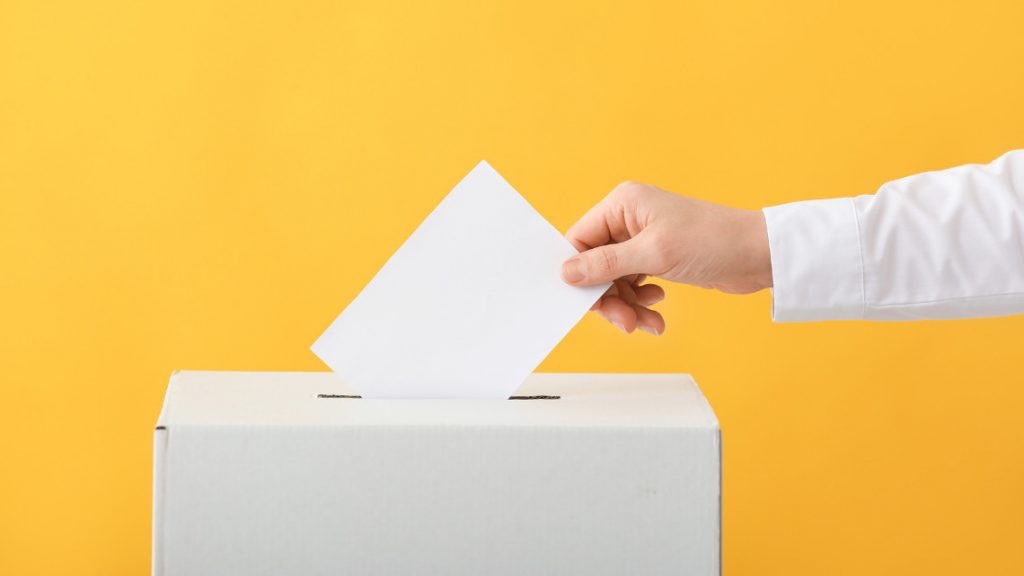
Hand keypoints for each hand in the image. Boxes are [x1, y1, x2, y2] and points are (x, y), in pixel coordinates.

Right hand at [561, 181, 771, 334]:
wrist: (758, 255)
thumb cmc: (713, 241)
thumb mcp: (653, 254)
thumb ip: (606, 264)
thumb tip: (567, 272)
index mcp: (623, 204)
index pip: (580, 240)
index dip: (580, 273)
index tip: (587, 301)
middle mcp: (630, 218)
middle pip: (596, 265)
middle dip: (609, 297)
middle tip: (624, 322)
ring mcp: (644, 238)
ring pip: (615, 279)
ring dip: (627, 305)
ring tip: (646, 322)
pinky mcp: (658, 257)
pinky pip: (634, 284)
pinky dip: (641, 302)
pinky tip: (657, 310)